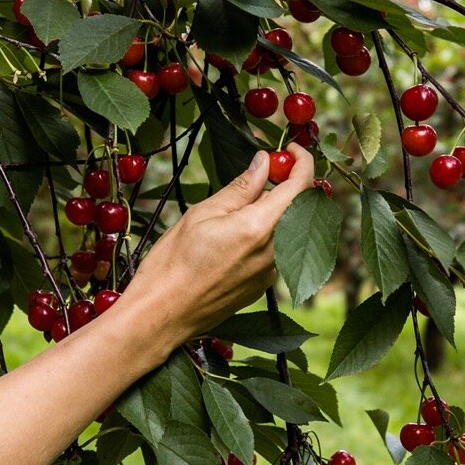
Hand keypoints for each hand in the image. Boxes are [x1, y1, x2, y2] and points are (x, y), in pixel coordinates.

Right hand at [125, 143, 314, 341]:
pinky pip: (274, 250)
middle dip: (285, 184)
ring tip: (235, 209)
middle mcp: (276, 252)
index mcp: (261, 227)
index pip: (300, 185)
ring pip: (285, 229)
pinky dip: (263, 233)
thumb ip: (241, 188)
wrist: (163, 315)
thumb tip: (264, 162)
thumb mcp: (203, 214)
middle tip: (261, 171)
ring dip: (272, 211)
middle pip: (297, 207)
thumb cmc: (174, 263)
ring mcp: (272, 272)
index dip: (301, 161)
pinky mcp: (263, 286)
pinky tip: (233, 236)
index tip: (290, 148)